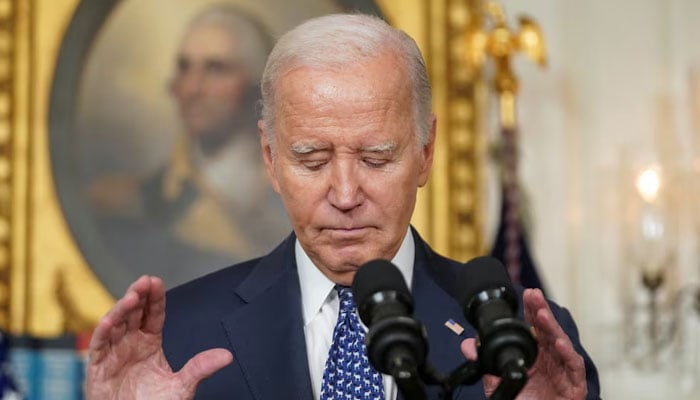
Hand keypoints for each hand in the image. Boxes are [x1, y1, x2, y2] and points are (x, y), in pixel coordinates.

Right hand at [85, 276, 232, 399]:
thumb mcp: (182, 386)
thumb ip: (200, 368)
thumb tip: (227, 355)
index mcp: (150, 342)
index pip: (152, 314)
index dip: (154, 298)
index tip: (156, 281)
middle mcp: (130, 343)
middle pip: (133, 313)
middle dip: (138, 296)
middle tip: (145, 281)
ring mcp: (114, 354)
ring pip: (115, 324)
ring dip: (121, 309)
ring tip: (133, 296)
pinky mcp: (98, 368)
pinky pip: (99, 346)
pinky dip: (103, 332)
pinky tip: (110, 320)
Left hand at [461, 288, 586, 399]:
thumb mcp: (499, 382)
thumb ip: (486, 363)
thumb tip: (468, 345)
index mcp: (537, 355)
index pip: (535, 328)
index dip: (531, 311)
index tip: (526, 294)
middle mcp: (551, 359)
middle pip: (548, 330)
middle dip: (541, 311)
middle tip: (534, 295)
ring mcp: (564, 371)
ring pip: (562, 344)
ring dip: (553, 328)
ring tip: (542, 314)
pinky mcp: (575, 386)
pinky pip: (574, 367)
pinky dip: (568, 354)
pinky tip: (560, 343)